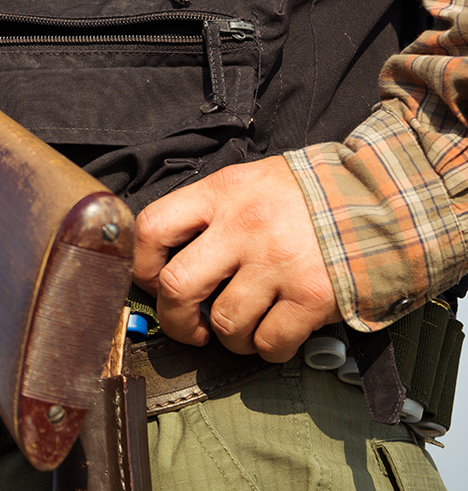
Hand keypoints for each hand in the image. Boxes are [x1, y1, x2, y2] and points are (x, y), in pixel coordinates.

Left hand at [133, 157, 340, 361]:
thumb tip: (172, 254)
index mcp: (222, 192)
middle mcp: (244, 226)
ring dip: (227, 338)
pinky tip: (274, 334)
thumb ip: (213, 210)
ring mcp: (278, 263)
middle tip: (189, 326)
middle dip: (176, 319)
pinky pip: (269, 342)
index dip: (142, 264)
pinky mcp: (312, 296)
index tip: (153, 282)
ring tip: (241, 329)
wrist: (387, 198)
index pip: (153, 227)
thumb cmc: (312, 193)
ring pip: (224, 323)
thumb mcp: (253, 180)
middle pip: (177, 286)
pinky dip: (266, 348)